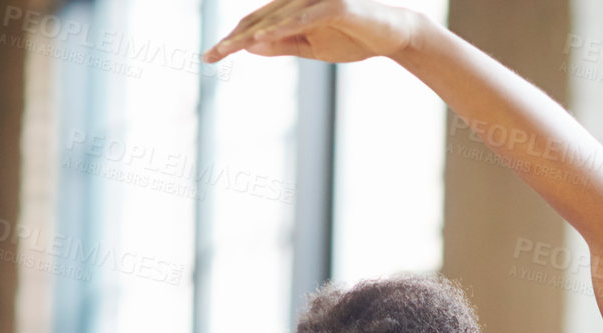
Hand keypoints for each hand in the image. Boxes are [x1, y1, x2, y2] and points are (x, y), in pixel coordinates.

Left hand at [203, 0, 423, 64]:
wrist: (392, 35)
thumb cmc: (352, 38)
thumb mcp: (312, 48)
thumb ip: (282, 45)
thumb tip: (250, 48)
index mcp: (292, 9)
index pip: (256, 24)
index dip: (233, 39)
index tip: (212, 56)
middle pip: (259, 20)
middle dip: (233, 39)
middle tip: (210, 55)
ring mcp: (316, 0)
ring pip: (276, 19)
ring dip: (250, 36)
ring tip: (228, 49)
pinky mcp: (335, 6)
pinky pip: (302, 19)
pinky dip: (281, 29)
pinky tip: (261, 41)